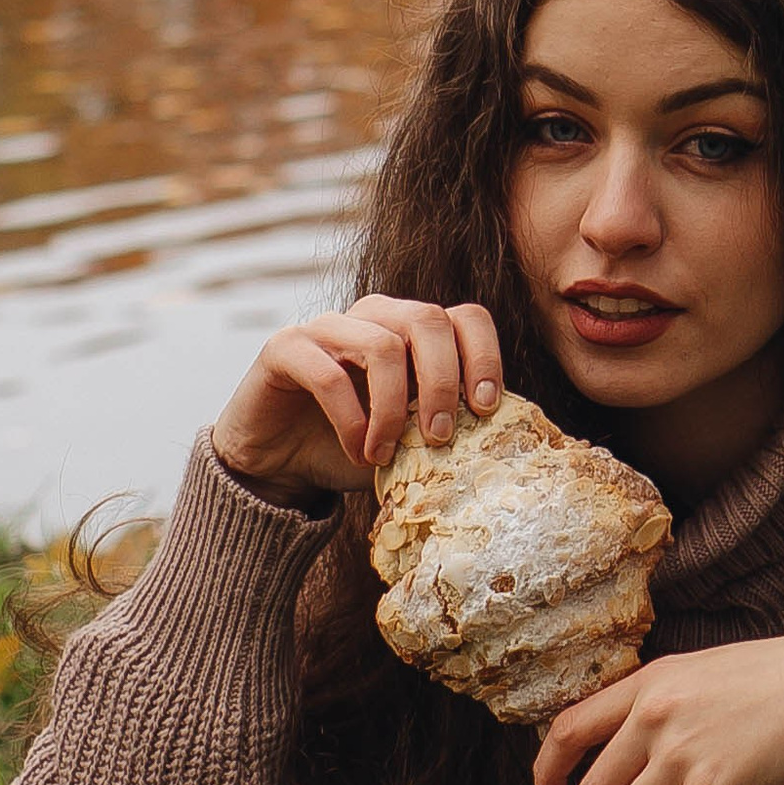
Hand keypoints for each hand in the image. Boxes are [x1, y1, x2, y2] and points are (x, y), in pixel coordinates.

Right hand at [215, 296, 505, 500]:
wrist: (280, 467)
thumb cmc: (354, 449)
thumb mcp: (411, 441)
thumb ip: (445, 427)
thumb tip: (503, 442)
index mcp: (412, 332)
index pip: (465, 317)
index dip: (484, 357)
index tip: (486, 408)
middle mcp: (373, 317)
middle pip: (428, 319)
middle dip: (443, 382)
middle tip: (439, 437)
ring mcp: (328, 327)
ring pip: (381, 345)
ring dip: (391, 410)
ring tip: (384, 455)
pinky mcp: (285, 347)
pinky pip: (327, 373)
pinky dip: (350, 419)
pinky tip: (356, 452)